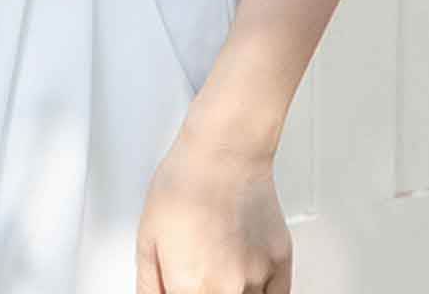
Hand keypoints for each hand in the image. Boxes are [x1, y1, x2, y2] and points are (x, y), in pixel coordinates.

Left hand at [136, 124, 291, 292]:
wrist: (224, 149)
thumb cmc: (185, 182)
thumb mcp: (147, 237)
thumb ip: (150, 284)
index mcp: (189, 286)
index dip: (180, 292)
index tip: (180, 284)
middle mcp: (227, 290)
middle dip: (203, 289)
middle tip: (198, 269)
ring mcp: (257, 279)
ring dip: (231, 290)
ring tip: (219, 262)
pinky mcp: (280, 264)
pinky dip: (260, 293)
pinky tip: (245, 275)